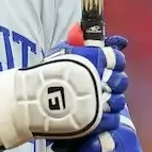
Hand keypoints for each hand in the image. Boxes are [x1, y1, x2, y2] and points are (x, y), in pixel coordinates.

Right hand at [49, 35, 130, 151]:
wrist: (31, 101)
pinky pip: (114, 119)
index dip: (116, 62)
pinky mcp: (98, 121)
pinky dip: (110, 118)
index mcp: (93, 59)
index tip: (111, 66)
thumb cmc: (45, 74)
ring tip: (102, 101)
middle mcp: (100, 79)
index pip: (117, 58)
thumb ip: (75, 42)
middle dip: (115, 82)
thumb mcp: (60, 52)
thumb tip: (82, 30)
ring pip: (119, 101)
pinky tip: (100, 115)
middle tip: (106, 85)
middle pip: (121, 80)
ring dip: (113, 100)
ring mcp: (100, 101)